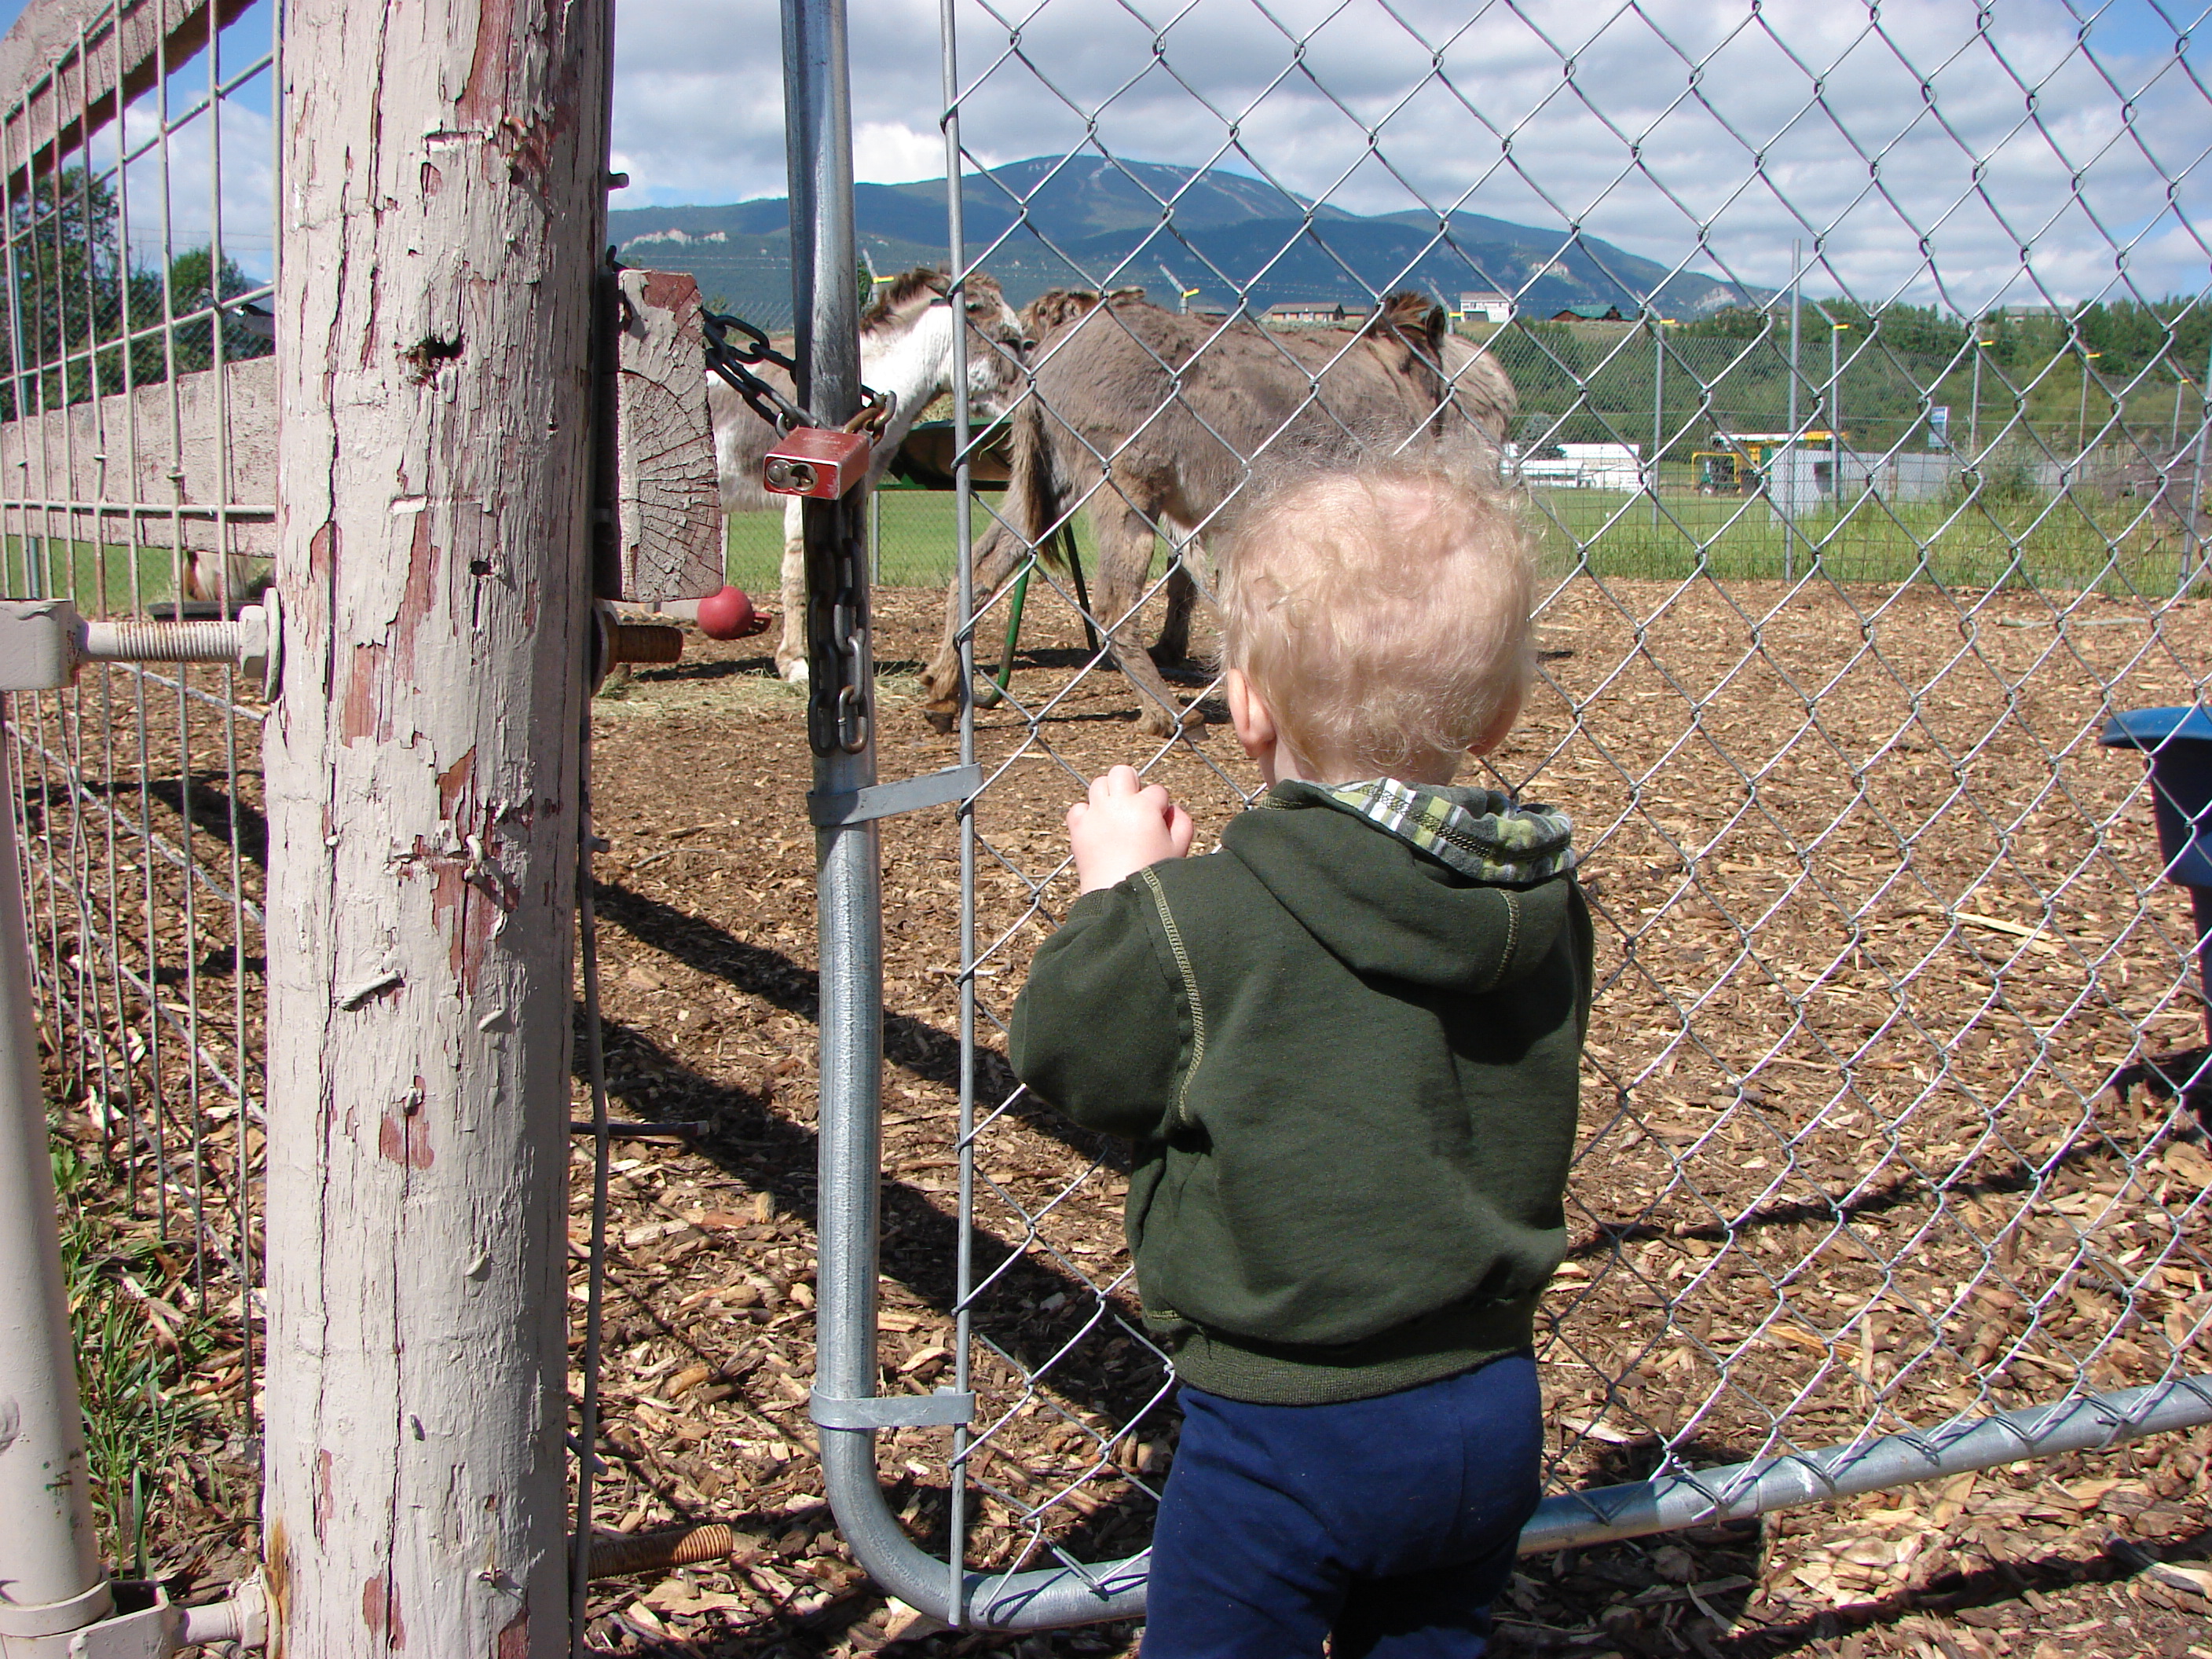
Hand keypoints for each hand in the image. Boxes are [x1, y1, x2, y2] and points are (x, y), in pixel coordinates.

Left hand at [1066, 765, 1193, 892]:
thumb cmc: (1153, 874)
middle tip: (1135, 804)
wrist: (1121, 899)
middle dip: (1131, 783)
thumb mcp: (1180, 849)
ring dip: (1109, 794)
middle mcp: (1118, 804)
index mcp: (1145, 807)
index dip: (1160, 806)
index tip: (1159, 823)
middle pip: (1122, 772)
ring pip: (1098, 784)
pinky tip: (1097, 827)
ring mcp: (1095, 814)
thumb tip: (1171, 809)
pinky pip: (1078, 808)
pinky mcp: (1078, 828)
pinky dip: (1086, 814)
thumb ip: (1182, 823)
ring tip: (1116, 814)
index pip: (1157, 791)